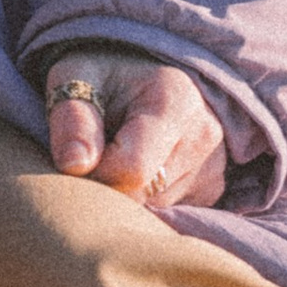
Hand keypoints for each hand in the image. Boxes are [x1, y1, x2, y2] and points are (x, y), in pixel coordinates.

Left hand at [42, 51, 231, 206]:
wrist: (144, 72)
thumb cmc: (104, 76)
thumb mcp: (77, 77)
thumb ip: (72, 118)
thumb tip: (74, 165)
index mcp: (174, 101)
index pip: (132, 169)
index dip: (93, 172)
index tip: (77, 157)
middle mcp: (204, 136)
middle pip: (142, 194)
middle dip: (106, 186)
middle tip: (92, 155)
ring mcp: (214, 167)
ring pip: (152, 209)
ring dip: (124, 194)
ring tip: (116, 156)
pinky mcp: (212, 189)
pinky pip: (167, 214)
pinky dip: (144, 201)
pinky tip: (138, 170)